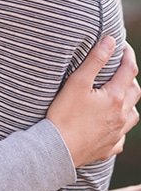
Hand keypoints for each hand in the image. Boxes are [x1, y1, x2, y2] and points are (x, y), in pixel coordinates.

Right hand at [47, 36, 139, 166]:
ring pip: (133, 115)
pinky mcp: (109, 147)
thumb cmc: (65, 113)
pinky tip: (109, 124)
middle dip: (129, 77)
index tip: (122, 45)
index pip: (129, 71)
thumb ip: (95, 60)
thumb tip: (111, 41)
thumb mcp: (77, 82)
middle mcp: (121, 116)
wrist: (58, 149)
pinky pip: (121, 136)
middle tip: (118, 68)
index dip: (127, 55)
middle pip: (134, 92)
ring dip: (128, 102)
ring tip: (117, 95)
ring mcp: (117, 134)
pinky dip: (119, 125)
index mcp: (114, 98)